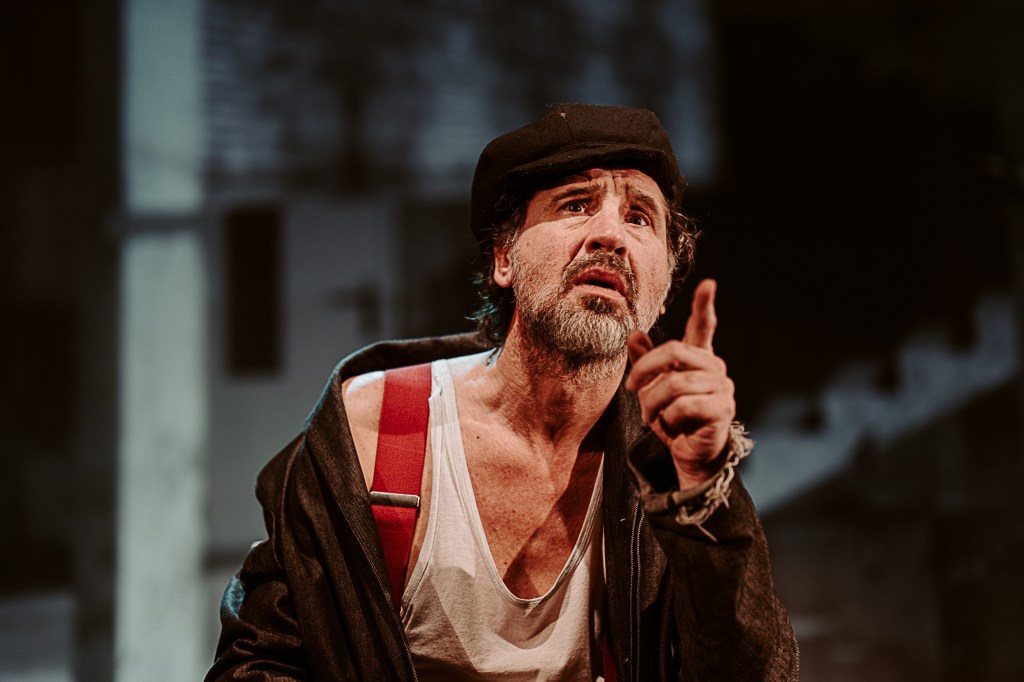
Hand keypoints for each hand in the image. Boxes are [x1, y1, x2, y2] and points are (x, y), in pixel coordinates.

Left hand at [625, 279, 735, 488]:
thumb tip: (633, 333)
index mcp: (698, 358)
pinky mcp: (721, 410)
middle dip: (645, 368)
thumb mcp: (653, 389)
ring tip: (651, 415)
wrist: (689, 454)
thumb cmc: (673, 419)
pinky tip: (670, 424)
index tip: (708, 284)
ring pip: (675, 383)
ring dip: (653, 402)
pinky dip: (668, 416)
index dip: (704, 305)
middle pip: (674, 352)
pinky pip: (684, 405)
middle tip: (631, 387)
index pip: (703, 327)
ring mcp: (721, 388)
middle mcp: (714, 368)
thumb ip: (645, 362)